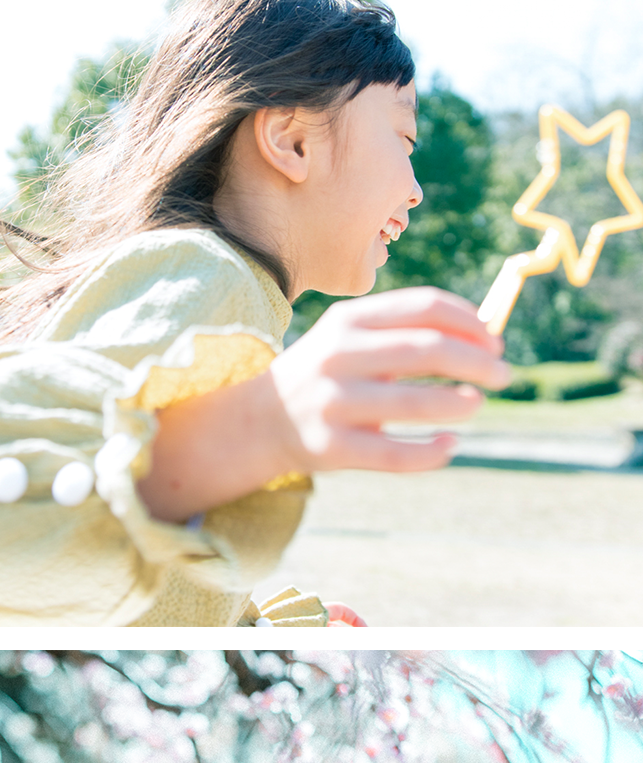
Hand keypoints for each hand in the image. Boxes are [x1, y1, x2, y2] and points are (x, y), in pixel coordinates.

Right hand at [280, 289, 502, 470]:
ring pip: (412, 403)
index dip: (468, 322)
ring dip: (457, 403)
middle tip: (504, 374)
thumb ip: (404, 330)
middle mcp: (341, 356)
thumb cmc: (326, 375)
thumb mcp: (352, 338)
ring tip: (478, 404)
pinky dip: (430, 453)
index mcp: (351, 320)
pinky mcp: (334, 449)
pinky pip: (393, 455)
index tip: (495, 340)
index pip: (424, 307)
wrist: (259, 421)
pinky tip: (451, 445)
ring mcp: (335, 404)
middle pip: (425, 349)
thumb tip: (480, 336)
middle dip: (475, 361)